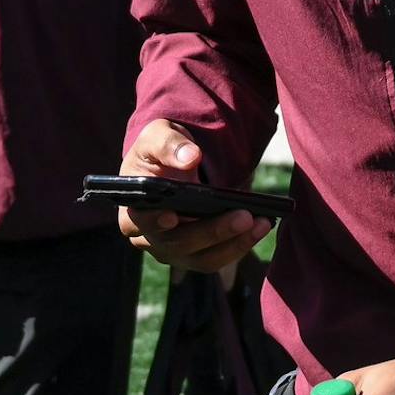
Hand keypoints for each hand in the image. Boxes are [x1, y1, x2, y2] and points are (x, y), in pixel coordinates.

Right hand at [115, 118, 271, 269]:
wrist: (173, 164)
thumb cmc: (160, 152)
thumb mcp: (158, 135)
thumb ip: (169, 144)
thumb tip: (190, 156)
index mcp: (132, 211)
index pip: (139, 222)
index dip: (154, 222)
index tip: (172, 216)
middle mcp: (150, 238)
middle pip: (178, 244)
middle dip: (213, 231)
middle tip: (244, 216)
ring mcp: (174, 251)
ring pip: (202, 258)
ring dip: (234, 244)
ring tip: (261, 223)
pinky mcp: (197, 254)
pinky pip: (218, 257)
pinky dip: (240, 245)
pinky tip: (261, 227)